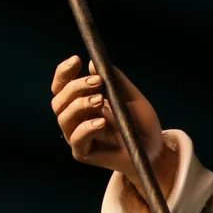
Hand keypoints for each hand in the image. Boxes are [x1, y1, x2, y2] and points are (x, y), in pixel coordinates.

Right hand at [50, 55, 176, 196]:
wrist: (153, 151)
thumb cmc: (141, 124)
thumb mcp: (131, 97)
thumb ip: (114, 81)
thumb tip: (93, 63)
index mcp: (82, 102)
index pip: (62, 86)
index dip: (64, 73)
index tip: (77, 60)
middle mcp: (75, 119)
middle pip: (59, 100)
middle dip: (75, 87)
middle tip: (96, 82)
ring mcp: (77, 136)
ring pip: (64, 117)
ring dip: (80, 104)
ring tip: (100, 100)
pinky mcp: (82, 153)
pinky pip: (77, 138)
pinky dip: (87, 127)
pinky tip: (102, 122)